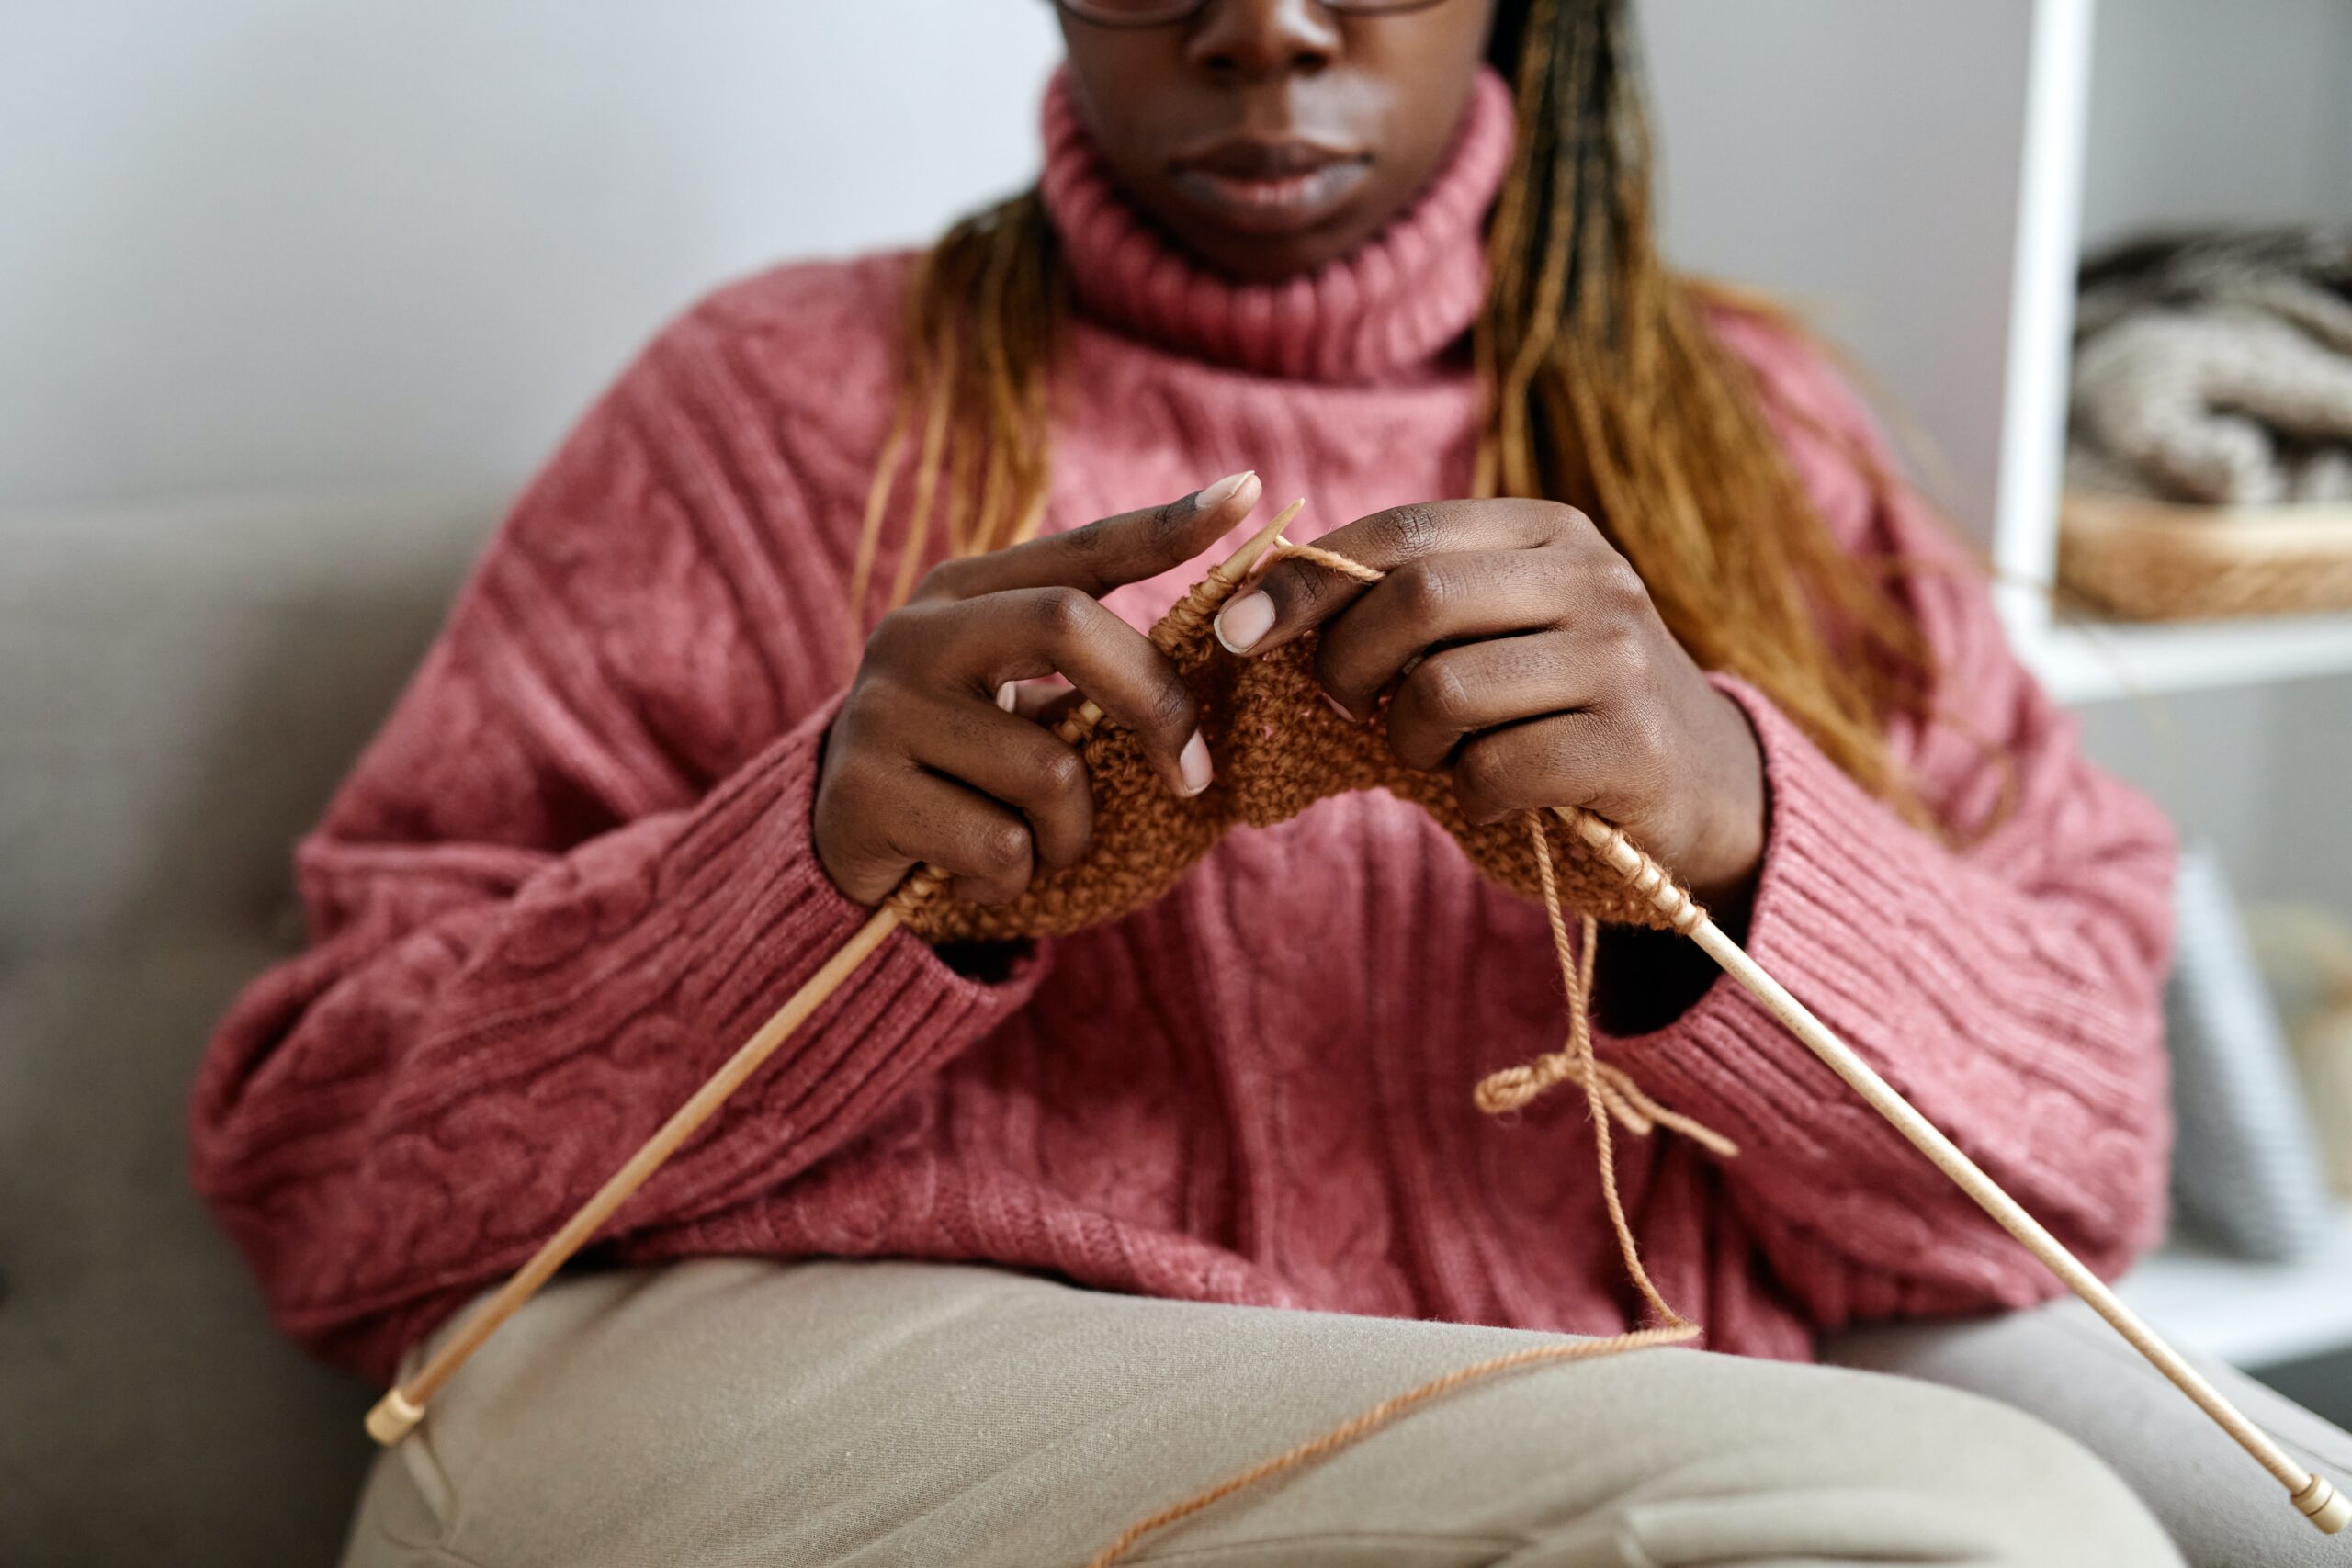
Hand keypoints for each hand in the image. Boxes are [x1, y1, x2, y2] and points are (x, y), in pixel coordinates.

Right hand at [815, 471, 1262, 905]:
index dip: (1164, 525)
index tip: (1246, 489)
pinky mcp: (862, 792)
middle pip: (1066, 624)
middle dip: (1155, 704)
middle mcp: (916, 633)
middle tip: (1193, 775)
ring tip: (1034, 845)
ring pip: (1049, 770)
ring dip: (1071, 833)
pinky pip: (1001, 846)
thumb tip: (1224, 641)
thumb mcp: (1019, 702)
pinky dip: (1013, 879)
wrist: (840, 846)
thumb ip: (1089, 669)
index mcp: (964, 593)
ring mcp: (883, 709)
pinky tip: (974, 874)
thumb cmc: (965, 769)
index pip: (1081, 550)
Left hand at [1212, 498, 1766, 908]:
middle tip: (1343, 705)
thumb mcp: (1495, 631)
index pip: (1401, 530)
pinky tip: (1495, 795)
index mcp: (1547, 530)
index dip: (1304, 578)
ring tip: (1434, 755)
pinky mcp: (1634, 748)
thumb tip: (1256, 607)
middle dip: (1346, 663)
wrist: (1705, 787)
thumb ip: (1405, 606)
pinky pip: (1496, 771)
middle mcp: (1591, 578)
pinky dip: (1470, 796)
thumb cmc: (1556, 707)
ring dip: (1408, 740)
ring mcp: (1620, 661)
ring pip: (1445, 690)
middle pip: (1417, 600)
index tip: (1237, 629)